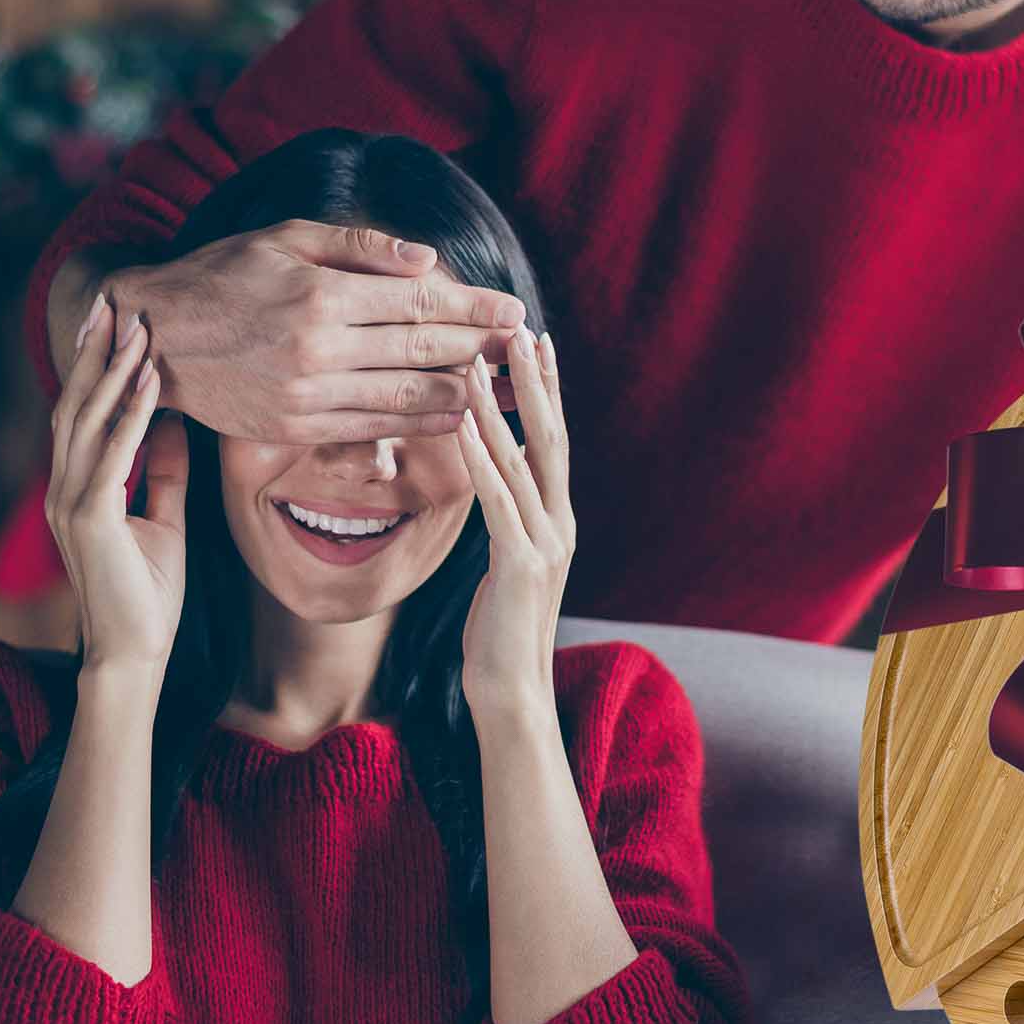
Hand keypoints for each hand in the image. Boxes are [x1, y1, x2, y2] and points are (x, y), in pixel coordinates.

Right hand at [47, 292, 188, 673]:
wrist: (135, 653)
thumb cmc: (148, 592)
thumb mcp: (165, 518)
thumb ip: (164, 471)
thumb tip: (177, 421)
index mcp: (79, 487)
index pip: (83, 413)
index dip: (96, 365)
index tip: (115, 321)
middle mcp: (65, 489)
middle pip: (76, 405)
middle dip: (95, 351)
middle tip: (114, 301)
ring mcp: (71, 503)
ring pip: (88, 421)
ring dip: (113, 370)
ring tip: (137, 326)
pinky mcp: (90, 519)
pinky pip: (114, 454)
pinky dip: (133, 414)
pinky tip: (151, 381)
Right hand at [112, 220, 528, 446]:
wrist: (154, 336)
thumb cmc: (223, 273)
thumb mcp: (286, 237)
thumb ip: (360, 247)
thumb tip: (427, 259)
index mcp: (321, 292)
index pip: (418, 301)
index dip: (473, 307)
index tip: (515, 309)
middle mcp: (318, 346)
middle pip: (421, 350)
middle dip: (481, 348)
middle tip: (524, 348)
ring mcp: (306, 392)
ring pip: (404, 396)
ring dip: (463, 393)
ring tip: (505, 388)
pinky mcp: (294, 426)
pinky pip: (373, 427)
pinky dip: (420, 424)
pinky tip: (455, 417)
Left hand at [453, 324, 573, 719]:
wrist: (513, 691)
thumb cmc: (500, 630)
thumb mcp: (510, 562)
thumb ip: (512, 516)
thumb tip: (504, 472)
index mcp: (558, 520)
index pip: (555, 441)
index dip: (549, 390)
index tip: (537, 343)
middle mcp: (560, 523)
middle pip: (553, 437)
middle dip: (536, 382)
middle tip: (521, 331)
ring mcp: (546, 542)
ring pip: (525, 461)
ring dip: (500, 409)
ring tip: (479, 365)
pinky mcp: (521, 563)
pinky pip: (498, 499)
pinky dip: (481, 456)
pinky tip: (462, 425)